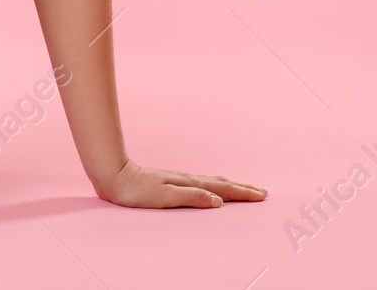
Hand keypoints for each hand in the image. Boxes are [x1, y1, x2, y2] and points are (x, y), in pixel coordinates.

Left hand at [94, 157, 266, 208]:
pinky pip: (201, 184)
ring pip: (211, 182)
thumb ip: (192, 197)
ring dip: (230, 186)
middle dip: (241, 189)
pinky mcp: (171, 182)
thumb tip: (218, 200)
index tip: (261, 195)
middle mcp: (186, 180)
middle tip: (262, 193)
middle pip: (220, 184)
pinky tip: (211, 188)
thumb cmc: (137, 190)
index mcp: (188, 184)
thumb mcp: (165, 196)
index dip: (242, 193)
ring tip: (244, 188)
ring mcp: (179, 180)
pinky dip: (214, 185)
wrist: (114, 176)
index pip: (221, 189)